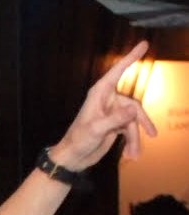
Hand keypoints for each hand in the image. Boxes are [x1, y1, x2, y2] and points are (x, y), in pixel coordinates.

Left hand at [50, 41, 156, 170]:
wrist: (72, 159)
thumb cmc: (77, 141)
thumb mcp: (96, 130)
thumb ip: (115, 120)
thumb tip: (133, 112)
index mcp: (100, 94)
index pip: (118, 72)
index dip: (131, 58)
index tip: (144, 44)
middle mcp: (108, 100)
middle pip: (134, 106)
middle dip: (141, 122)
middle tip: (153, 133)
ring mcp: (113, 113)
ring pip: (133, 121)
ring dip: (135, 138)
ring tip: (133, 155)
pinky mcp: (115, 125)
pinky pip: (130, 130)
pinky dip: (132, 142)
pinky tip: (131, 155)